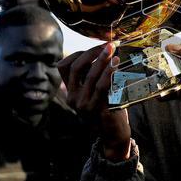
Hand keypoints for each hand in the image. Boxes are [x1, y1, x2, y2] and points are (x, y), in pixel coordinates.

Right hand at [59, 43, 131, 160]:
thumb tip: (103, 52)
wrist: (113, 134)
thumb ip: (93, 76)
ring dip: (102, 59)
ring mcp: (83, 104)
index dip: (79, 53)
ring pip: (89, 75)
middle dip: (92, 52)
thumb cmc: (107, 109)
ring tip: (113, 50)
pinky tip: (116, 64)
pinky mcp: (96, 109)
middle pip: (76, 67)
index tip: (97, 46)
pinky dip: (109, 72)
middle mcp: (73, 98)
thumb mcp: (95, 91)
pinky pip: (102, 86)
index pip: (64, 66)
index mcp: (70, 92)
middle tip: (108, 45)